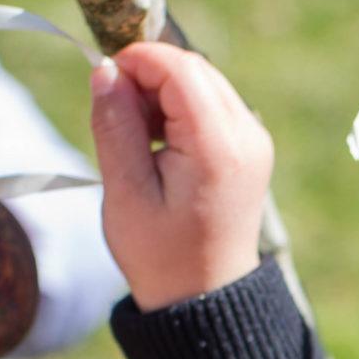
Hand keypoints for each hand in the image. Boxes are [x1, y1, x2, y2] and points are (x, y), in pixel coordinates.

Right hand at [89, 43, 270, 309]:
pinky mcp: (250, 148)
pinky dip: (180, 111)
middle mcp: (247, 136)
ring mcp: (254, 141)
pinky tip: (159, 146)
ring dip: (163, 94)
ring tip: (137, 139)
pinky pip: (212, 105)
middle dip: (150, 76)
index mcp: (219, 148)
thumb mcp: (125, 193)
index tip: (104, 80)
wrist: (205, 298)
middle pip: (195, 70)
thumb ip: (115, 126)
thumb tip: (106, 69)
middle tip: (118, 115)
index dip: (138, 60)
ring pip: (203, 83)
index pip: (181, 69)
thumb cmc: (161, 255)